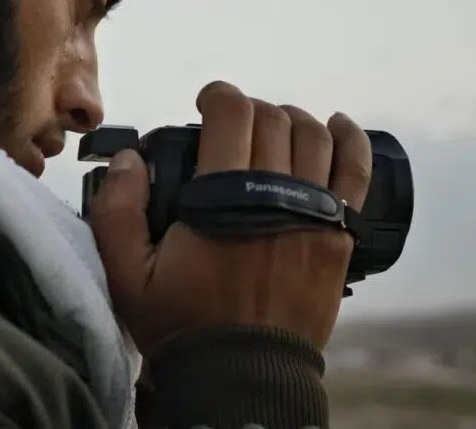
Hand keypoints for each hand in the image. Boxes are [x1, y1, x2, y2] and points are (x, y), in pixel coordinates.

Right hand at [90, 81, 372, 354]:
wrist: (241, 379)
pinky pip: (356, 174)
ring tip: (275, 127)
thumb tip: (130, 159)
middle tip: (232, 127)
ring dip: (293, 119)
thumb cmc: (183, 326)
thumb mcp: (127, 277)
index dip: (219, 96)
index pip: (233, 115)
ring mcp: (314, 217)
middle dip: (250, 110)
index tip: (207, 103)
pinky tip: (337, 126)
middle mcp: (274, 199)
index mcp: (221, 201)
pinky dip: (351, 141)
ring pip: (315, 137)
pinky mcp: (339, 238)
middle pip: (273, 120)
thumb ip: (119, 213)